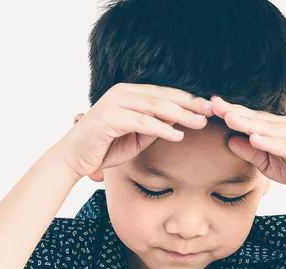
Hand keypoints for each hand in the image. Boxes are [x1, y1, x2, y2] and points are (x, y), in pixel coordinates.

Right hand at [61, 83, 213, 178]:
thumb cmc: (103, 148)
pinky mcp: (110, 118)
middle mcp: (122, 93)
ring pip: (155, 107)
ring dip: (180, 115)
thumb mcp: (135, 137)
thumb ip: (153, 127)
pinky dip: (162, 129)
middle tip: (212, 111)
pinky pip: (142, 123)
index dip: (187, 100)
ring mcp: (115, 103)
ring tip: (200, 123)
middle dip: (190, 104)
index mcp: (128, 93)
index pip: (163, 93)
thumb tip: (177, 124)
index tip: (208, 108)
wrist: (73, 158)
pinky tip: (178, 135)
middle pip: (163, 96)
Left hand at [211, 96, 285, 200]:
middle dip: (233, 110)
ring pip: (267, 128)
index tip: (208, 106)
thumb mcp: (267, 163)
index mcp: (273, 127)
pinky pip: (283, 145)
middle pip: (254, 117)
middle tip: (213, 104)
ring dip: (247, 122)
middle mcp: (283, 126)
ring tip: (229, 117)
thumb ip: (249, 152)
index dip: (229, 112)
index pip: (247, 117)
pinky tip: (254, 138)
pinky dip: (269, 141)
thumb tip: (229, 141)